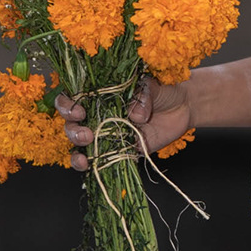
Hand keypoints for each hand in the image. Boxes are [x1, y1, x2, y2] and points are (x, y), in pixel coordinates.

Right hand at [53, 76, 191, 170]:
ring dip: (78, 152)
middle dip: (73, 131)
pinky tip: (91, 167)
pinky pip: (102, 161)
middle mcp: (98, 114)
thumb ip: (141, 95)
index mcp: (99, 94)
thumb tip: (134, 116)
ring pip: (81, 146)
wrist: (183, 106)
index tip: (78, 111)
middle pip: (71, 124)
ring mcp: (107, 134)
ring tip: (86, 156)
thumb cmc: (163, 88)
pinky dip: (94, 166)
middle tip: (87, 134)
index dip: (67, 106)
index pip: (72, 98)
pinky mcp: (120, 150)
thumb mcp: (151, 84)